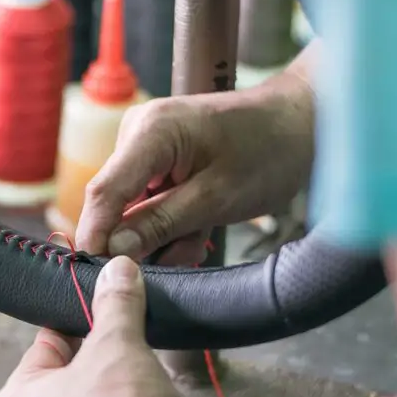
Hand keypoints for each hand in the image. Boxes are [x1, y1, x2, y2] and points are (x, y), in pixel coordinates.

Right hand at [76, 69, 315, 263]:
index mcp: (150, 131)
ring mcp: (146, 146)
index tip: (94, 274)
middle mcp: (138, 133)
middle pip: (116, 203)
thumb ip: (160, 224)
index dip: (95, 235)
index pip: (104, 191)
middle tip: (184, 253)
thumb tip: (112, 250)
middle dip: (143, 239)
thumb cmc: (269, 151)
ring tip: (201, 236)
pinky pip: (149, 203)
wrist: (302, 122)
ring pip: (134, 210)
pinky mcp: (157, 159)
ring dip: (164, 234)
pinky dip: (172, 222)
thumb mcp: (216, 199)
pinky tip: (200, 226)